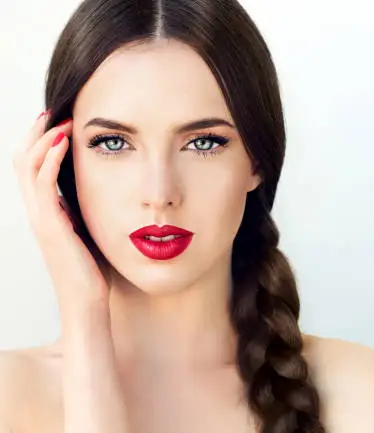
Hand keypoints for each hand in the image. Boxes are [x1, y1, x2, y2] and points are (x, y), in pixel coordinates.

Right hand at [13, 110, 109, 319]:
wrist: (88, 303)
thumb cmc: (91, 270)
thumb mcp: (86, 232)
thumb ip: (81, 213)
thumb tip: (89, 194)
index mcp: (46, 213)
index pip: (34, 169)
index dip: (41, 144)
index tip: (58, 123)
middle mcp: (38, 213)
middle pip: (23, 162)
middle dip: (36, 134)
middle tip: (53, 112)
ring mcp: (40, 219)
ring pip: (28, 168)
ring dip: (43, 140)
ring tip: (60, 121)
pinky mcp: (50, 226)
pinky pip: (43, 184)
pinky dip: (50, 159)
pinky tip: (64, 143)